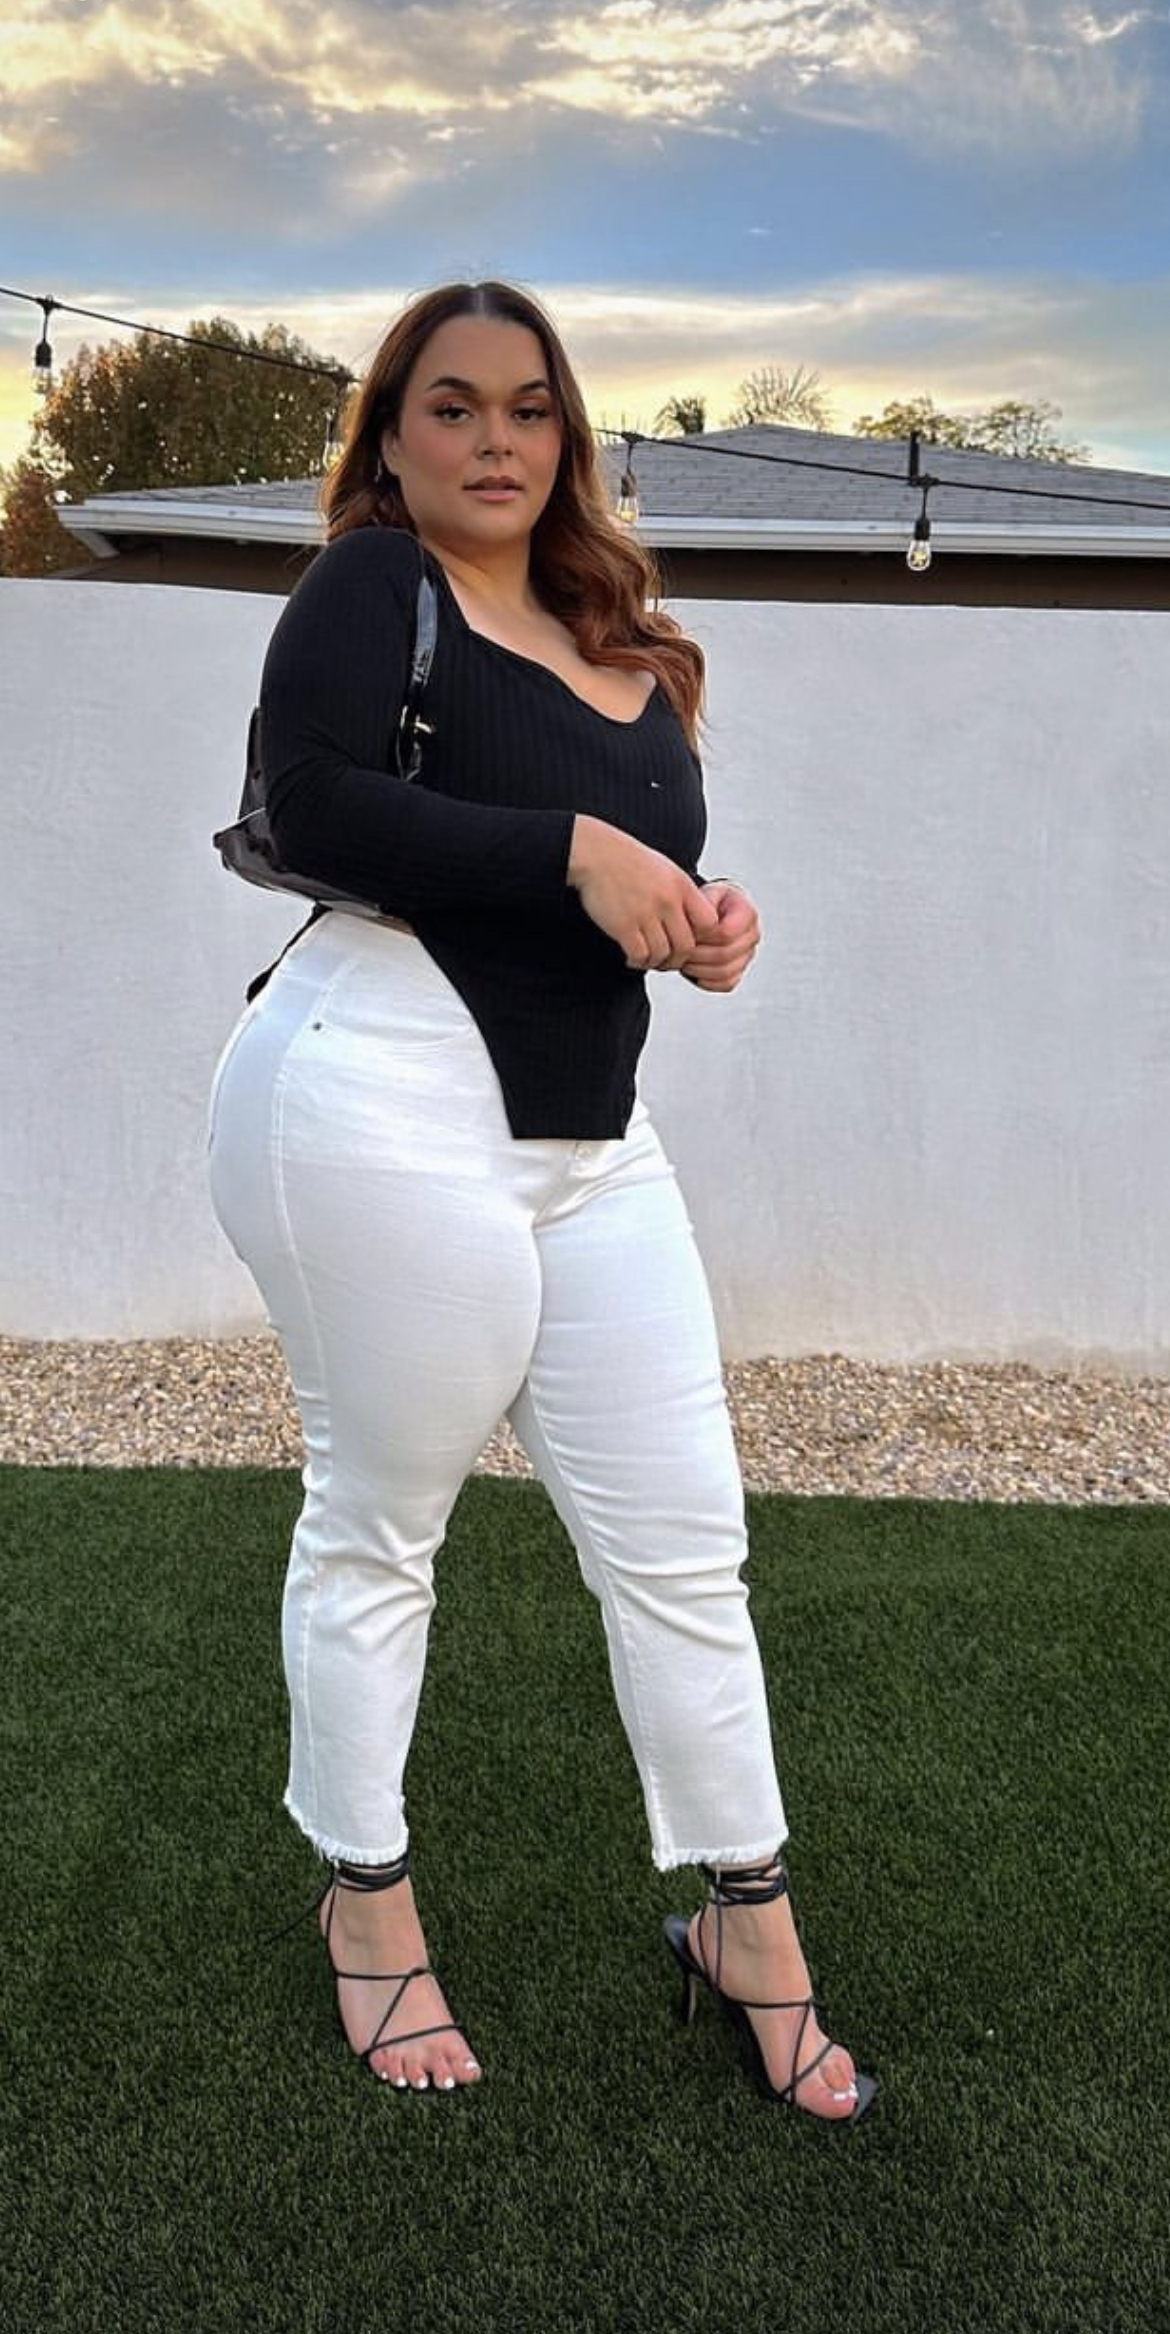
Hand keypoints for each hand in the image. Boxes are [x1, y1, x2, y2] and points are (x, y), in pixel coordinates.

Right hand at [568, 815, 718, 969]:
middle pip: (686, 946)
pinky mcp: (623, 925)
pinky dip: (637, 962)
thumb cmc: (630, 863)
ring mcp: (645, 914)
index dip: (702, 937)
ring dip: (656, 963)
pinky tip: (632, 958)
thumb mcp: (666, 870)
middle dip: (677, 959)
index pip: (710, 923)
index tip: (687, 940)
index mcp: (682, 886)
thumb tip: (696, 920)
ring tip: (647, 960)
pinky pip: (640, 955)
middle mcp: (667, 901)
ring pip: (663, 955)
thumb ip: (683, 894)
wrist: (597, 854)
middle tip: (667, 960)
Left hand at [676, 880, 760, 991]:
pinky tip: (693, 970)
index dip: (702, 936)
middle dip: (697, 954)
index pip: (726, 933)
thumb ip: (703, 903)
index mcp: (748, 913)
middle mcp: (752, 935)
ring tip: (683, 959)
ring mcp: (747, 956)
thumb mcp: (703, 894)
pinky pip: (725, 984)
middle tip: (678, 949)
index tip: (685, 931)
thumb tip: (700, 923)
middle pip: (725, 955)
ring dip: (698, 969)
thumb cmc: (705, 902)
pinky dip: (706, 980)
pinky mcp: (739, 972)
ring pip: (724, 972)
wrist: (708, 912)